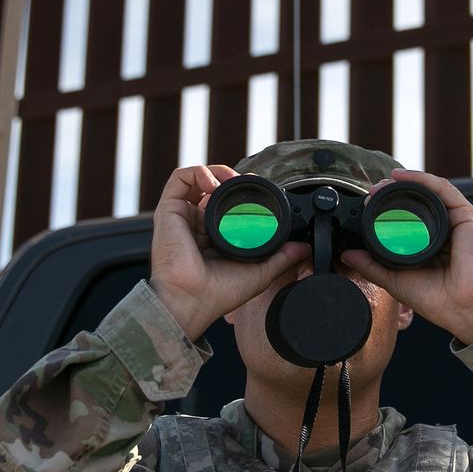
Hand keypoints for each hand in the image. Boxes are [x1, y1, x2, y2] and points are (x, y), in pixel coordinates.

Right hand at [150, 164, 308, 340]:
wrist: (193, 300)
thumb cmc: (218, 294)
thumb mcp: (260, 272)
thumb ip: (282, 257)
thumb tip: (303, 247)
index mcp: (213, 238)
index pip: (226, 206)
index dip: (242, 193)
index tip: (259, 191)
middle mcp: (196, 225)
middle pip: (213, 190)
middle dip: (231, 179)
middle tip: (248, 182)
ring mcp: (182, 217)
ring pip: (197, 180)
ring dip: (216, 172)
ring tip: (230, 180)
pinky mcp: (168, 211)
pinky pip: (180, 179)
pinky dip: (198, 172)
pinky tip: (212, 182)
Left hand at [340, 169, 472, 345]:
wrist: (466, 308)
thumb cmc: (439, 300)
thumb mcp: (396, 281)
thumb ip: (372, 266)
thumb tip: (348, 255)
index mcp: (430, 246)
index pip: (409, 219)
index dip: (388, 209)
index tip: (368, 205)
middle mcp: (444, 231)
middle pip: (419, 203)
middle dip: (395, 193)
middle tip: (372, 192)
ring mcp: (456, 222)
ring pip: (430, 192)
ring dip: (406, 183)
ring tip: (384, 182)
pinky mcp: (467, 216)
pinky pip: (443, 189)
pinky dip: (422, 179)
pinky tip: (403, 176)